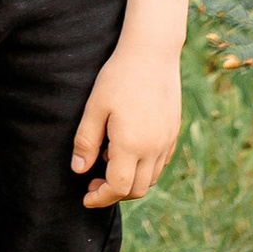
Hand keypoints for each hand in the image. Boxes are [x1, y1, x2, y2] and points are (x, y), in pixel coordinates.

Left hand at [71, 38, 183, 206]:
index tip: (86, 198)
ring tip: (108, 162)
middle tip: (93, 183)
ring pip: (151, 179)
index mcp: (132, 145)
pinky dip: (144, 169)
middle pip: (137, 189)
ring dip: (130, 182)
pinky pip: (160, 163)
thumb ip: (86, 142)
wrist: (152, 53)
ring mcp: (167, 141)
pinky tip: (128, 151)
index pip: (118, 187)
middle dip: (114, 194)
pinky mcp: (173, 132)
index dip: (101, 198)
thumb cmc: (119, 77)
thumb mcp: (95, 107)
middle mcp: (154, 149)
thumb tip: (79, 170)